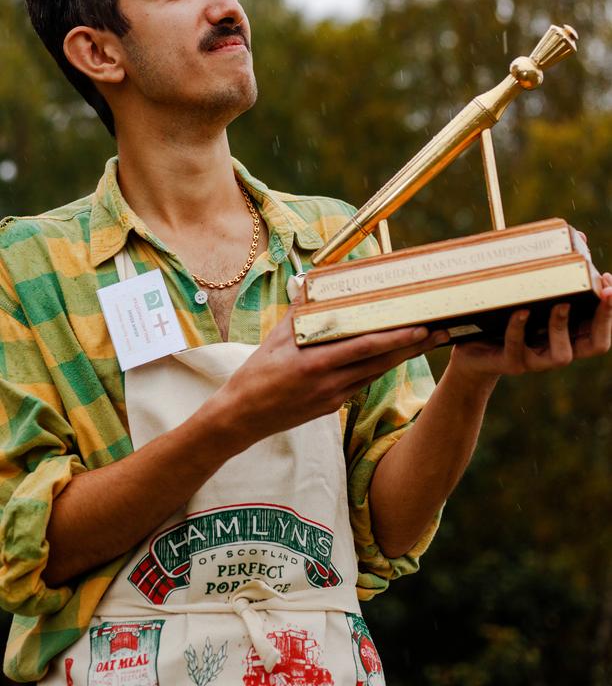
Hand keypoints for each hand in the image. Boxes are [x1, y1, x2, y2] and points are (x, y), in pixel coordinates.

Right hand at [213, 310, 447, 444]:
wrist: (242, 417)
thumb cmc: (256, 374)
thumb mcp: (275, 339)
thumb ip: (298, 312)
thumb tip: (311, 283)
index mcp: (315, 364)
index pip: (364, 348)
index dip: (396, 339)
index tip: (420, 327)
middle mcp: (330, 383)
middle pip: (381, 363)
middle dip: (413, 347)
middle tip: (440, 332)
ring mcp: (333, 398)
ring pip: (375, 374)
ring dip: (402, 358)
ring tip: (425, 341)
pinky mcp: (331, 407)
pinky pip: (361, 383)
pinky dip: (378, 368)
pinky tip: (393, 358)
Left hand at [449, 272, 611, 381]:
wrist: (475, 351)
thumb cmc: (507, 317)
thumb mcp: (531, 294)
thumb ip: (557, 270)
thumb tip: (583, 237)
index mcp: (569, 336)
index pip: (601, 330)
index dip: (610, 310)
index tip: (609, 283)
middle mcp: (558, 350)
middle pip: (596, 344)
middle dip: (604, 319)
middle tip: (605, 292)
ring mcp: (535, 360)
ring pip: (562, 354)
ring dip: (562, 325)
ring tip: (561, 303)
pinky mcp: (511, 363)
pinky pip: (517, 347)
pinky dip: (519, 328)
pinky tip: (521, 311)